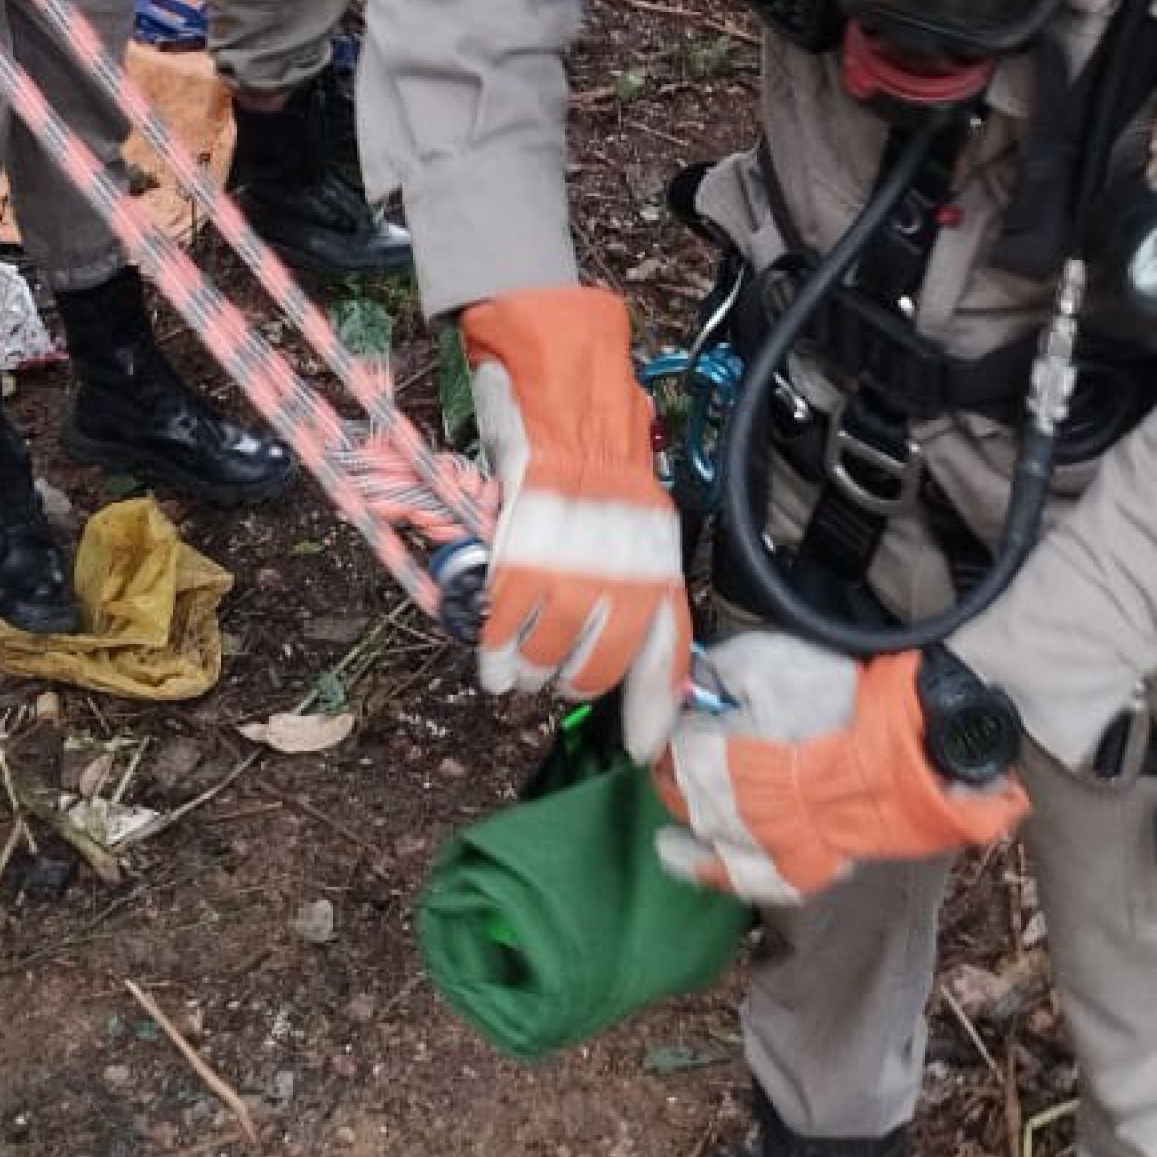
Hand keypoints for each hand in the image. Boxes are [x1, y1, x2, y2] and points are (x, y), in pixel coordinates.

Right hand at [462, 283, 690, 760]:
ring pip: (546, 657)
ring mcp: (574, 573)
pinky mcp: (526, 560)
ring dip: (529, 673)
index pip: (664, 658)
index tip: (638, 751)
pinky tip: (492, 662)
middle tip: (555, 679)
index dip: (650, 712)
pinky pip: (506, 631)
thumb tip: (614, 647)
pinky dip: (495, 654)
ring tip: (520, 668)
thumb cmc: (604, 466)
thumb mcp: (641, 531)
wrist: (572, 405)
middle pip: (596, 669)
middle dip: (572, 685)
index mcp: (659, 572)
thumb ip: (636, 586)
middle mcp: (625, 580)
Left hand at [654, 636, 1025, 910]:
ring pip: (712, 849)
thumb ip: (722, 674)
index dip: (671, 734)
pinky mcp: (805, 869)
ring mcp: (771, 848)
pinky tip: (711, 873)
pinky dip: (724, 878)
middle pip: (687, 800)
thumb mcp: (773, 661)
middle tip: (668, 769)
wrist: (911, 746)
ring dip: (686, 844)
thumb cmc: (842, 699)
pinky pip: (752, 882)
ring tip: (667, 845)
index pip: (676, 752)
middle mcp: (735, 814)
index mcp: (721, 762)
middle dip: (672, 782)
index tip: (673, 722)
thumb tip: (693, 683)